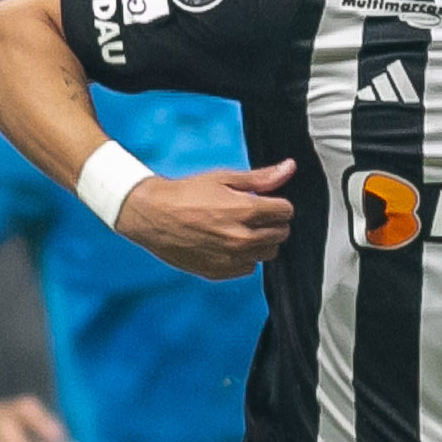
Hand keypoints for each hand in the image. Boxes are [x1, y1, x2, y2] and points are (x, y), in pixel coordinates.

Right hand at [114, 162, 294, 279]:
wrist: (153, 215)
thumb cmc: (186, 194)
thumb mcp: (224, 178)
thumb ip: (261, 178)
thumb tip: (289, 169)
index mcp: (246, 212)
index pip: (286, 211)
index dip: (276, 204)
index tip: (264, 202)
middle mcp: (241, 239)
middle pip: (281, 234)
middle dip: (270, 222)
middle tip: (249, 214)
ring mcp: (230, 259)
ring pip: (267, 253)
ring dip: (259, 241)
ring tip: (238, 229)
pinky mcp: (219, 272)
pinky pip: (248, 268)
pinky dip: (243, 257)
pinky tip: (226, 243)